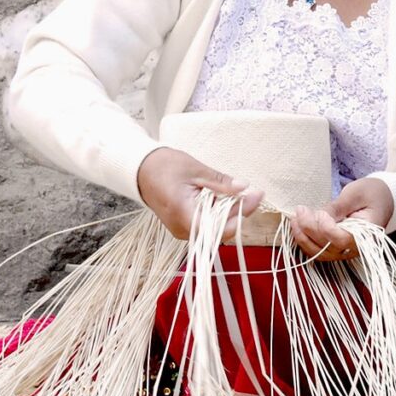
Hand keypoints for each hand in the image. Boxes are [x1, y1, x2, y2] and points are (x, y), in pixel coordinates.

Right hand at [136, 147, 264, 240]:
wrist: (140, 169)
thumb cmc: (164, 166)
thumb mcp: (196, 170)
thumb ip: (220, 182)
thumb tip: (244, 187)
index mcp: (183, 213)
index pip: (218, 228)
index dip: (240, 214)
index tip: (255, 197)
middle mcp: (182, 228)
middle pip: (219, 229)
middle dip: (239, 212)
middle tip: (254, 193)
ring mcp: (182, 229)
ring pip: (214, 228)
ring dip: (230, 213)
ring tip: (243, 194)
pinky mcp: (183, 225)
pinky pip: (206, 224)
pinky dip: (219, 213)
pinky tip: (227, 199)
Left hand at [291, 177, 393, 261]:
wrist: (382, 199)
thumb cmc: (372, 193)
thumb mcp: (356, 193)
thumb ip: (338, 207)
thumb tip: (317, 216)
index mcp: (368, 234)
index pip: (343, 239)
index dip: (326, 228)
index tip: (319, 212)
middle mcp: (357, 247)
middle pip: (329, 247)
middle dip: (310, 229)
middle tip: (300, 209)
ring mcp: (346, 251)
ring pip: (320, 253)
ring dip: (303, 238)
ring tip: (295, 218)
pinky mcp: (337, 249)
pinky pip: (318, 251)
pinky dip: (305, 241)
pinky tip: (297, 226)